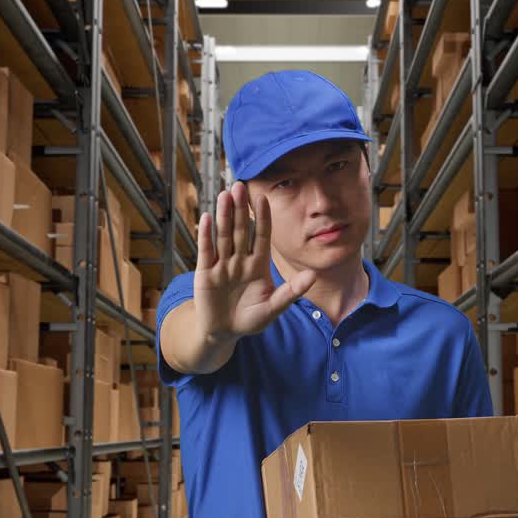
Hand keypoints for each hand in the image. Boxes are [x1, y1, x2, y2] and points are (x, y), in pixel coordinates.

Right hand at [193, 182, 315, 344]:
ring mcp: (222, 264)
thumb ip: (290, 292)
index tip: (264, 198)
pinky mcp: (205, 272)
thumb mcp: (273, 308)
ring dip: (224, 216)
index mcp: (258, 265)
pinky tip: (207, 218)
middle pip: (240, 230)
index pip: (261, 236)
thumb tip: (312, 276)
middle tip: (241, 185)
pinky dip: (205, 235)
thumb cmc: (250, 320)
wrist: (224, 332)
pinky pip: (206, 250)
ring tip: (225, 195)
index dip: (262, 218)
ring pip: (223, 236)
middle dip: (241, 209)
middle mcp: (240, 260)